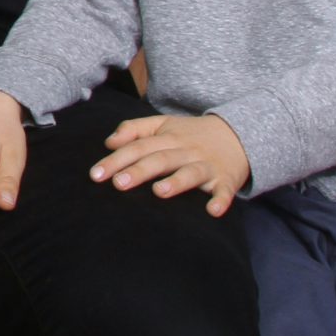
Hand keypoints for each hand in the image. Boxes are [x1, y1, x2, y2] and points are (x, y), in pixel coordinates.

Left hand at [93, 112, 249, 215]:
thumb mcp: (163, 124)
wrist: (239, 133)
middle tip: (118, 183)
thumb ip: (134, 129)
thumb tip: (109, 142)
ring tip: (159, 192)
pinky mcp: (226, 180)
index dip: (116, 160)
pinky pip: (225, 191)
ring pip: (191, 172)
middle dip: (139, 171)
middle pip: (160, 159)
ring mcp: (207, 165)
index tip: (96, 174)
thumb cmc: (191, 134)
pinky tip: (213, 211)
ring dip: (177, 182)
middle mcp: (186, 150)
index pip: (138, 147)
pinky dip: (221, 200)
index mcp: (168, 137)